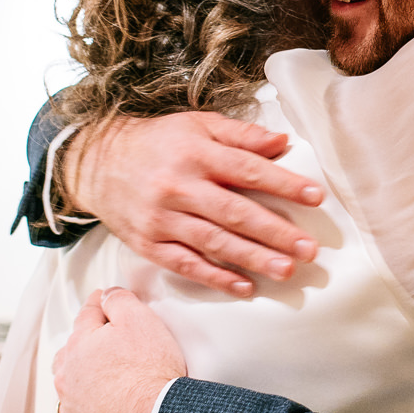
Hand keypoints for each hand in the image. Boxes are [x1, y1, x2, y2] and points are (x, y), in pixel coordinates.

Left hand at [52, 288, 188, 412]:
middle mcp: (68, 381)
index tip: (105, 302)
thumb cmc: (149, 375)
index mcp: (78, 347)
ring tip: (111, 389)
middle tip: (108, 348)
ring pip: (74, 395)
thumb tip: (108, 295)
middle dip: (86, 349)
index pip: (87, 316)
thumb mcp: (140, 320)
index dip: (100, 306)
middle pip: (72, 357)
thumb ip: (120, 301)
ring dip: (87, 390)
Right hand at [66, 112, 324, 297]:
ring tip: (286, 271)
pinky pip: (186, 264)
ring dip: (253, 258)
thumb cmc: (158, 143)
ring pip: (213, 242)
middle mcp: (178, 187)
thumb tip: (283, 142)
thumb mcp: (197, 126)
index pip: (247, 170)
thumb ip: (241, 134)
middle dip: (275, 232)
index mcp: (195, 153)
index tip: (316, 197)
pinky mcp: (148, 244)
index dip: (283, 184)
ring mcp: (161, 219)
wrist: (96, 163)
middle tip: (309, 249)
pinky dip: (215, 277)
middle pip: (234, 212)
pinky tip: (244, 286)